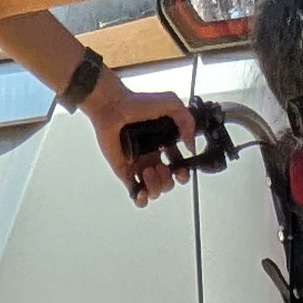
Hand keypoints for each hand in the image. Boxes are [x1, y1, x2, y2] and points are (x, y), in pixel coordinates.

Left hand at [85, 78, 187, 203]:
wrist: (112, 106)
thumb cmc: (136, 103)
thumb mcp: (170, 103)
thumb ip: (187, 121)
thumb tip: (190, 145)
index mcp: (164, 144)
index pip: (179, 165)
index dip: (183, 172)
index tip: (181, 169)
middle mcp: (152, 156)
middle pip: (168, 182)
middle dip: (169, 180)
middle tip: (161, 168)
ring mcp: (138, 165)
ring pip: (155, 190)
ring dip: (156, 186)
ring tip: (147, 170)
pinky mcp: (124, 171)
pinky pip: (135, 193)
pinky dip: (141, 199)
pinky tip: (141, 191)